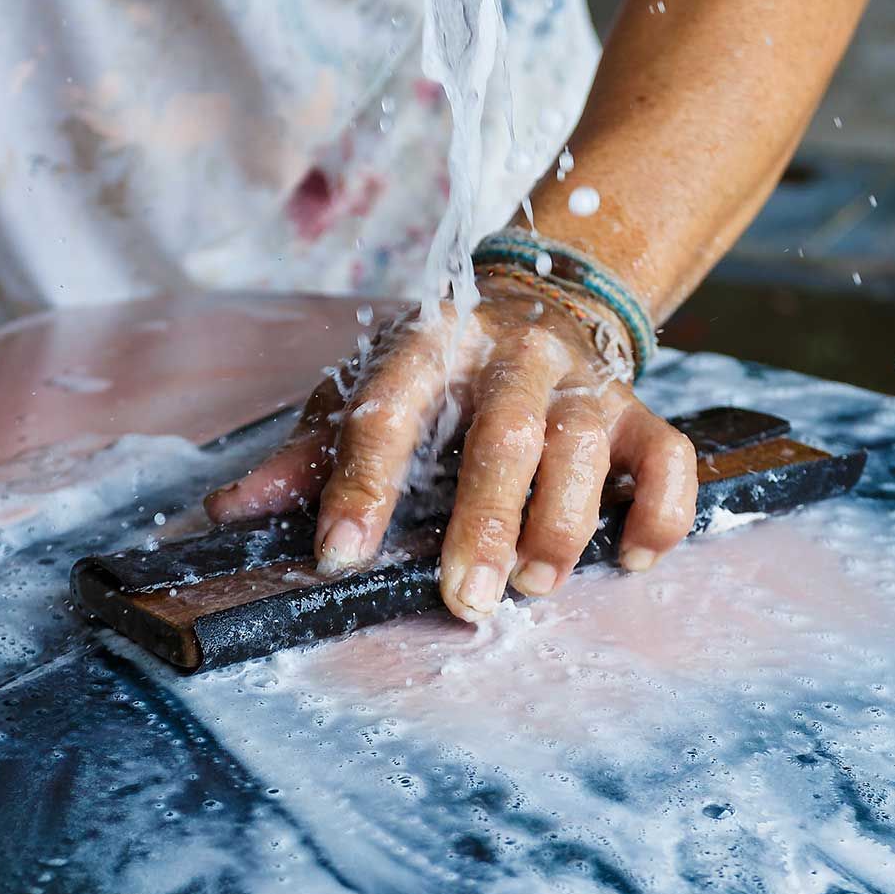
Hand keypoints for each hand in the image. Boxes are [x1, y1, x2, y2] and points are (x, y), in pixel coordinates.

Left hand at [203, 277, 697, 622]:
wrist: (538, 293)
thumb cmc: (432, 371)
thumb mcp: (362, 392)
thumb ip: (303, 458)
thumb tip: (226, 515)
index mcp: (425, 348)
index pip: (388, 413)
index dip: (360, 486)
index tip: (338, 554)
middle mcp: (508, 355)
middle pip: (501, 438)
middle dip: (482, 523)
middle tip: (462, 601)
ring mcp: (580, 381)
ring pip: (584, 448)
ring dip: (562, 524)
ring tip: (533, 586)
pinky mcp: (638, 408)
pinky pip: (668, 459)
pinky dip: (659, 513)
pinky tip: (630, 559)